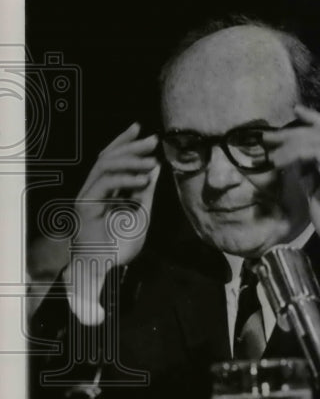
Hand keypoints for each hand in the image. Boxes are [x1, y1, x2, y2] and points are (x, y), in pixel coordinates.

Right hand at [73, 122, 160, 268]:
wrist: (103, 269)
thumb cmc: (119, 245)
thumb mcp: (140, 213)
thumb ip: (145, 191)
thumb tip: (155, 167)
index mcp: (103, 189)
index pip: (111, 158)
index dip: (124, 141)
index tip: (142, 129)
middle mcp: (92, 189)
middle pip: (108, 156)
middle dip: (131, 145)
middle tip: (153, 139)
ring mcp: (87, 196)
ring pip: (105, 165)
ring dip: (131, 159)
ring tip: (153, 160)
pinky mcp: (85, 206)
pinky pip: (105, 184)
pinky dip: (126, 178)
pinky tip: (144, 179)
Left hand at [264, 105, 319, 260]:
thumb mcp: (318, 194)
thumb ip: (309, 176)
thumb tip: (294, 164)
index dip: (313, 120)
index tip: (295, 112)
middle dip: (293, 130)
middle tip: (269, 135)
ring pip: (317, 138)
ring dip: (290, 142)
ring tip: (271, 154)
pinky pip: (316, 151)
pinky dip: (296, 153)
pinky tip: (281, 162)